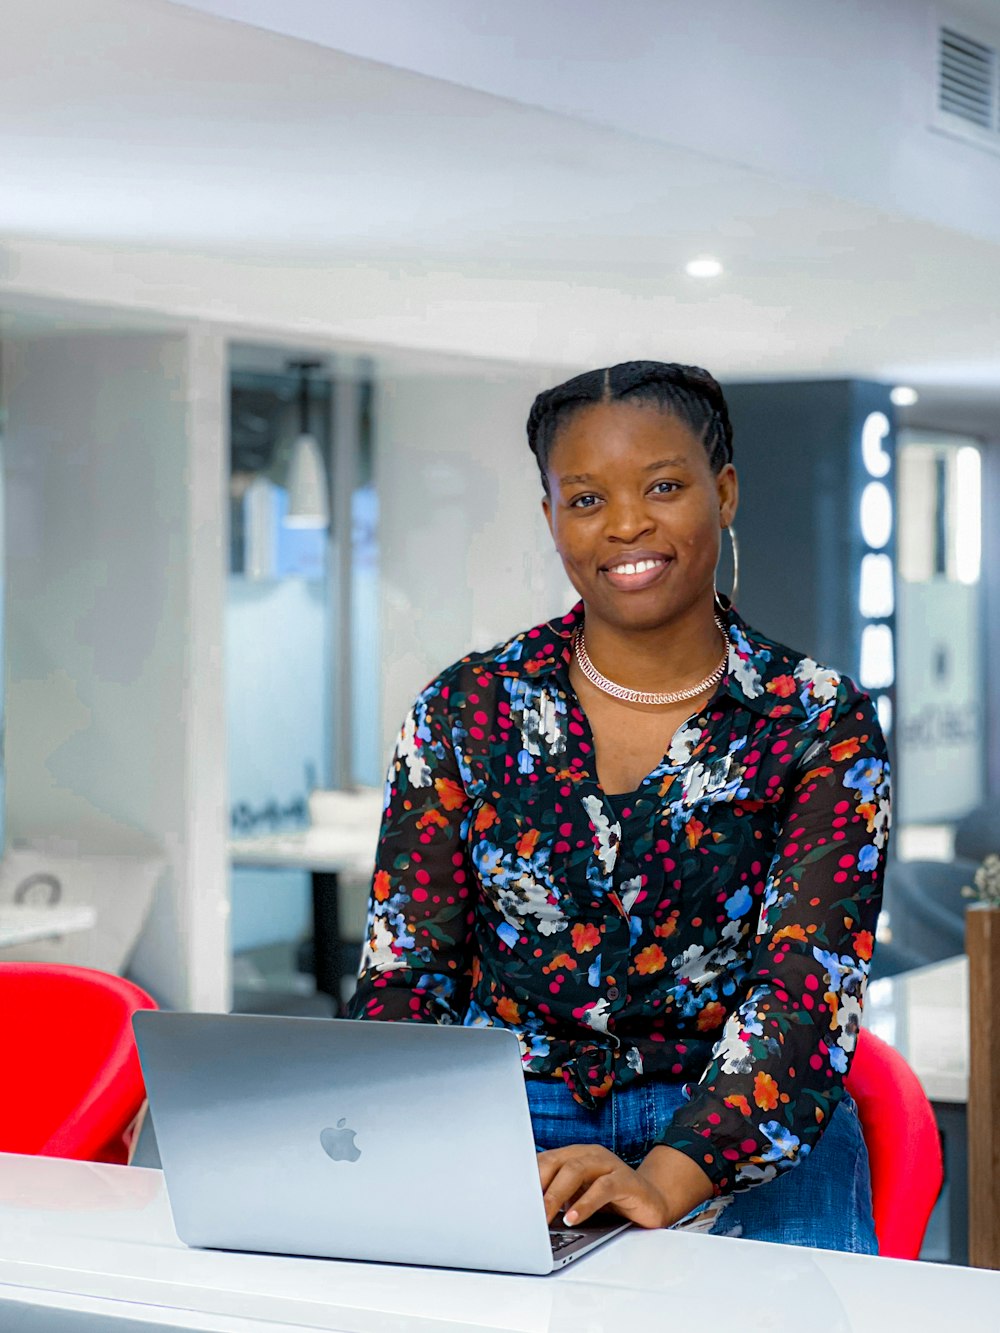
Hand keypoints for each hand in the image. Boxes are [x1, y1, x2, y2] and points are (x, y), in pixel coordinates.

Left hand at [537, 1143, 671, 1229]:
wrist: (652, 1202)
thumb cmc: (611, 1200)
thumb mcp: (579, 1197)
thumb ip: (558, 1198)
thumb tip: (527, 1212)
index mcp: (574, 1155)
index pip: (544, 1161)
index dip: (526, 1178)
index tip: (511, 1198)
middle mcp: (590, 1154)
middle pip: (556, 1163)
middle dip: (538, 1187)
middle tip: (525, 1211)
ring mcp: (609, 1164)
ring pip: (576, 1170)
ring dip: (556, 1195)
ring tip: (545, 1217)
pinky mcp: (626, 1180)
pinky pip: (603, 1187)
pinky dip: (585, 1203)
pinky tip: (573, 1217)